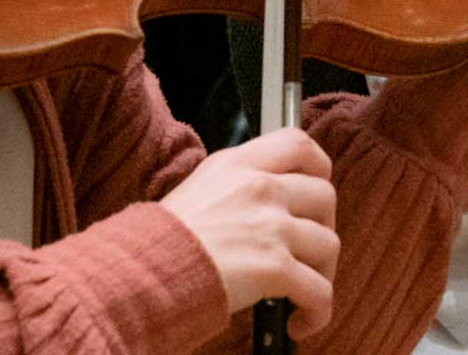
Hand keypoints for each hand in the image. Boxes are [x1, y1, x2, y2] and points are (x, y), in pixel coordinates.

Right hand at [157, 127, 338, 335]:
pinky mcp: (274, 266)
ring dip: (322, 274)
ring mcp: (269, 225)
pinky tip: (300, 323)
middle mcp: (258, 187)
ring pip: (329, 244)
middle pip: (325, 196)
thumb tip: (263, 205)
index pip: (297, 144)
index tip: (317, 187)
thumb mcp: (196, 190)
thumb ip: (234, 187)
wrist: (138, 272)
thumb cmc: (157, 241)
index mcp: (236, 165)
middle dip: (324, 227)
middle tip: (307, 252)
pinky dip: (318, 312)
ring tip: (301, 295)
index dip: (318, 167)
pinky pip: (319, 291)